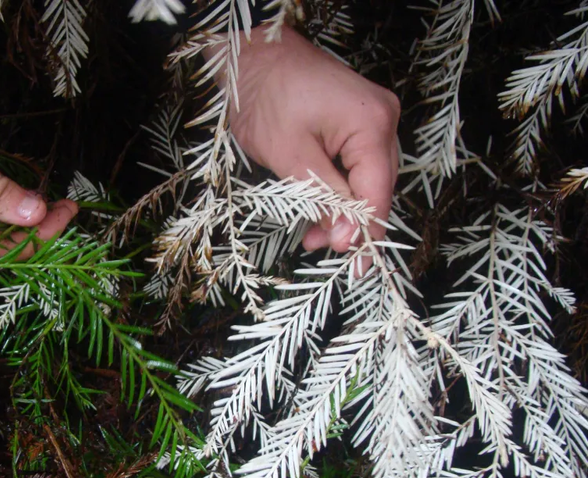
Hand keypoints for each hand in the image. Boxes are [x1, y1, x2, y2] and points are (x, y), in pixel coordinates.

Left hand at [230, 25, 399, 253]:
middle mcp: (382, 119)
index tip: (356, 266)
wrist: (251, 55)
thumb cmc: (265, 98)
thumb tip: (348, 237)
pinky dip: (338, 190)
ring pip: (367, 179)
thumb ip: (324, 198)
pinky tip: (318, 212)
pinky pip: (356, 165)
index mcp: (371, 124)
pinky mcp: (357, 120)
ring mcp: (372, 118)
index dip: (366, 231)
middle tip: (321, 250)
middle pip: (377, 187)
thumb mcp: (291, 157)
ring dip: (342, 210)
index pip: (377, 191)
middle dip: (351, 223)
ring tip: (312, 237)